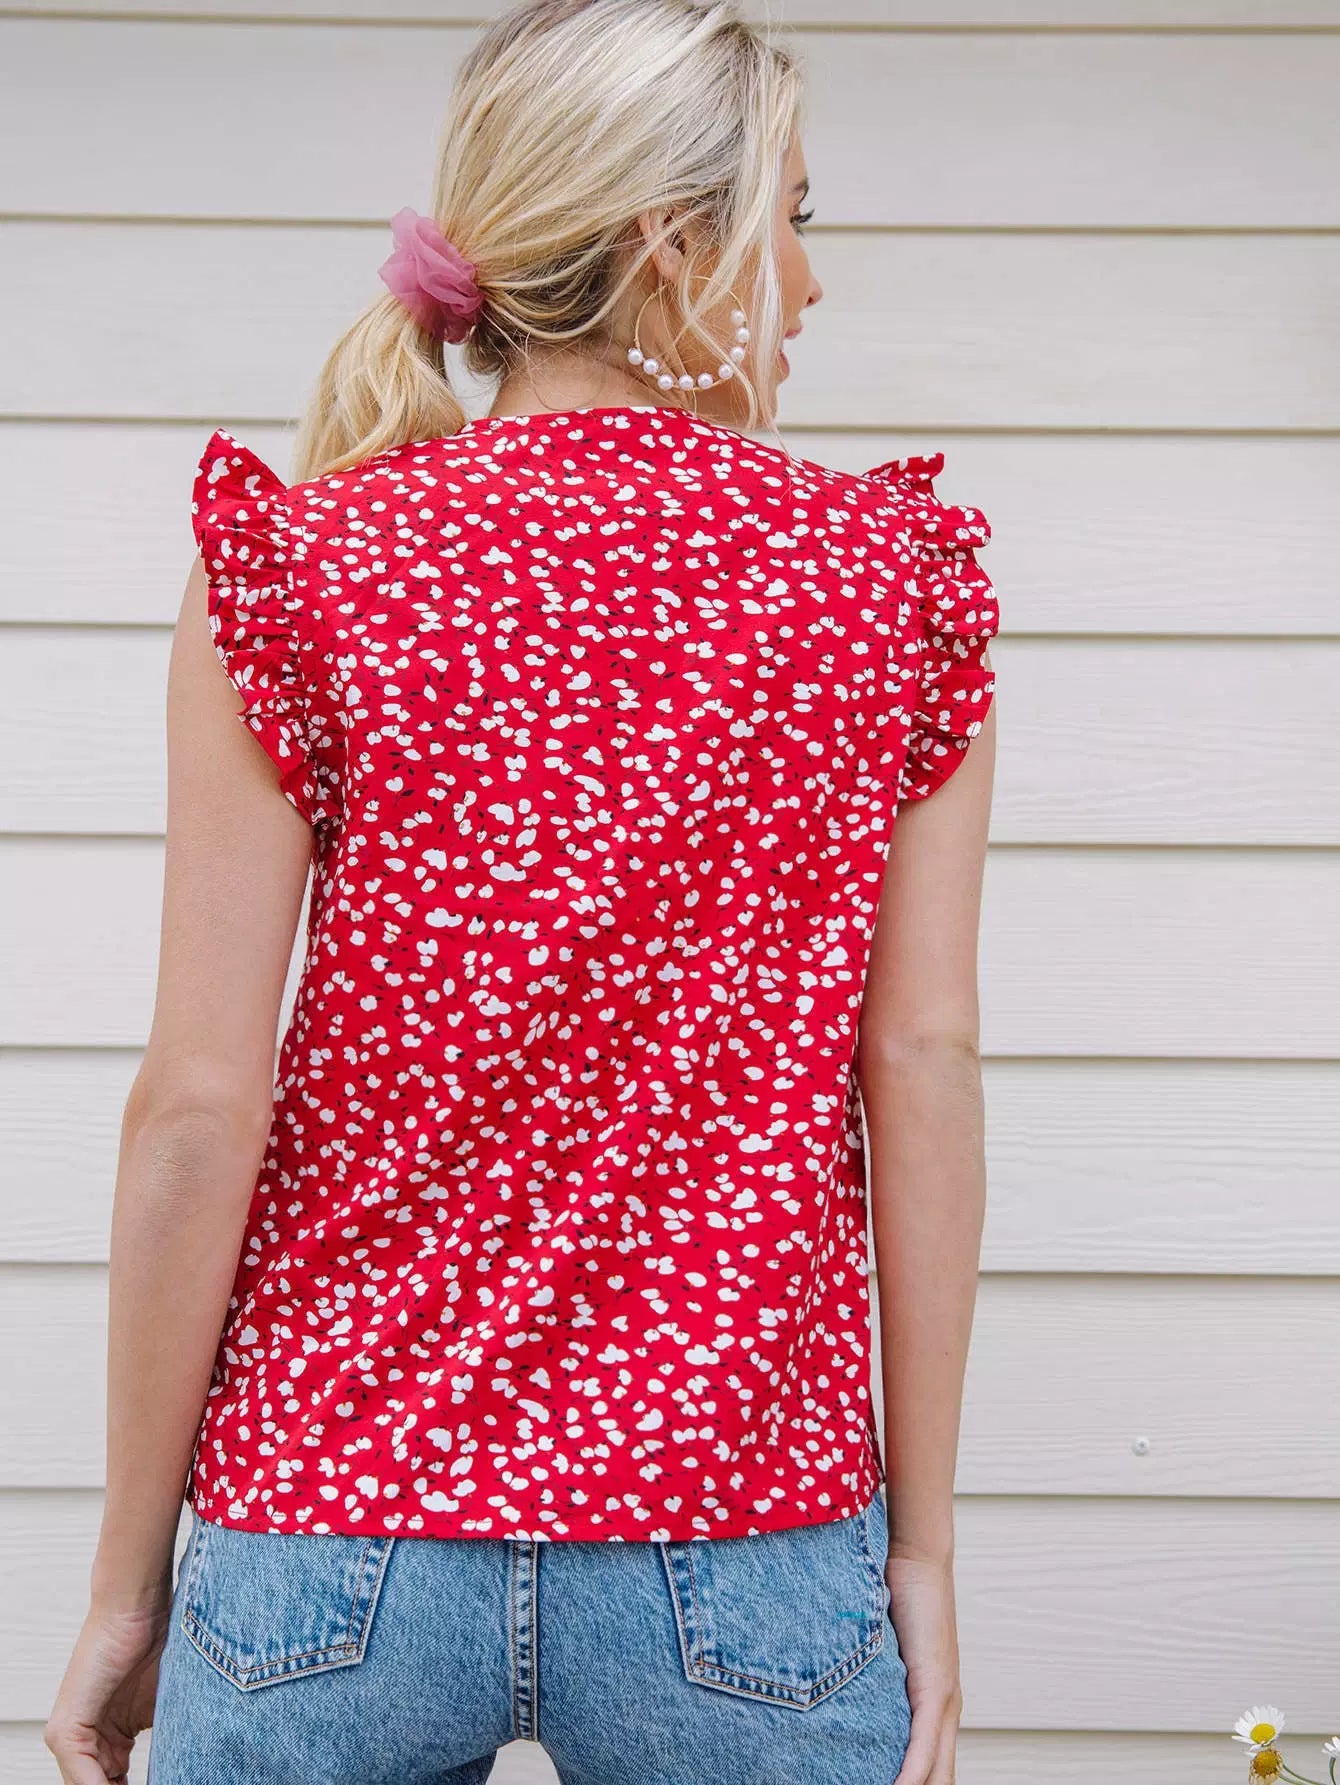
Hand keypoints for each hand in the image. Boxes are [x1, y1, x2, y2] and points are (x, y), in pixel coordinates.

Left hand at [44, 1596, 170, 1784]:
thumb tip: (189, 1764)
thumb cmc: (161, 1639)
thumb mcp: (170, 1703)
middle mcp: (88, 1741)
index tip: (172, 1782)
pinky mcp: (64, 1730)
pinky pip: (81, 1778)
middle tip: (165, 1784)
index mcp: (111, 1739)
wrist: (138, 1606)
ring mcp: (72, 1736)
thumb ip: (170, 1738)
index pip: (116, 1784)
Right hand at [886, 1551, 962, 1784]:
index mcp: (936, 1706)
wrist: (917, 1559)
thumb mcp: (883, 1648)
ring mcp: (944, 1701)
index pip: (933, 1770)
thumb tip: (838, 1686)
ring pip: (935, 1773)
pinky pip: (925, 1746)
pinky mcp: (935, 1687)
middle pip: (939, 1779)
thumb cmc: (897, 1593)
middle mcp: (946, 1711)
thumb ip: (873, 1675)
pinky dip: (911, 1776)